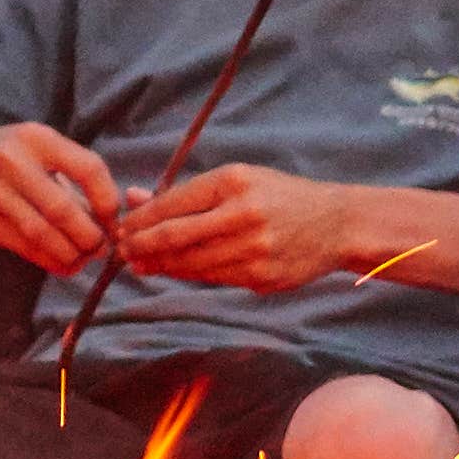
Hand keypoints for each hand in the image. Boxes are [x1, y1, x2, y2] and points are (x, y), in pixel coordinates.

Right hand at [0, 125, 126, 273]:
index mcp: (35, 138)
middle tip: (101, 248)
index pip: (88, 167)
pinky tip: (61, 263)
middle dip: (90, 236)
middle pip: (64, 209)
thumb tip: (105, 218)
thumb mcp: (30, 148)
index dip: (108, 199)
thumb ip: (66, 175)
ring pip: (42, 233)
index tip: (113, 219)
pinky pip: (22, 246)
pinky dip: (48, 260)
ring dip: (70, 253)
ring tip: (82, 259)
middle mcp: (12, 160)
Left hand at [110, 163, 363, 292]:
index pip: (174, 203)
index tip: (122, 227)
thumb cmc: (280, 196)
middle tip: (122, 252)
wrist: (336, 224)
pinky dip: (189, 275)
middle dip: (141, 246)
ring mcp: (253, 249)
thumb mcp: (238, 180)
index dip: (141, 220)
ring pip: (191, 263)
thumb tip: (133, 198)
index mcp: (235, 181)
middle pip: (175, 236)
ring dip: (160, 266)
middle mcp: (243, 214)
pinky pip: (213, 278)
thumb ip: (185, 192)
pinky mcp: (260, 276)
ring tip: (141, 265)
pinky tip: (175, 271)